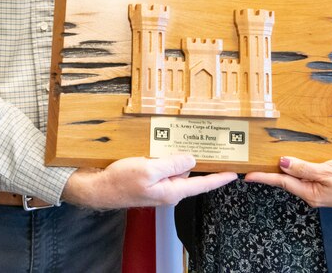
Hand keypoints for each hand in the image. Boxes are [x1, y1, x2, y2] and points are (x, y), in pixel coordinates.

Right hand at [62, 154, 236, 209]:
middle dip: (193, 158)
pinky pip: (163, 168)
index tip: (233, 173)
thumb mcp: (148, 170)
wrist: (98, 188)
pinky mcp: (150, 181)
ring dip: (173, 155)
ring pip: (175, 168)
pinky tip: (155, 149)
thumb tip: (192, 160)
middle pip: (189, 173)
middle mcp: (168, 191)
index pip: (201, 185)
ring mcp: (159, 187)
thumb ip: (172, 165)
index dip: (219, 178)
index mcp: (171, 191)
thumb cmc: (120, 181)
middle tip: (201, 140)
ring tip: (168, 140)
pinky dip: (163, 158)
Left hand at [244, 157, 331, 208]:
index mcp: (310, 193)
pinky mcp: (323, 186)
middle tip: (252, 164)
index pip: (282, 183)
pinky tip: (291, 162)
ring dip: (281, 171)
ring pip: (295, 179)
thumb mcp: (328, 171)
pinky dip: (296, 169)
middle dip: (269, 174)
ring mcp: (317, 191)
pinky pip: (305, 177)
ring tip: (266, 162)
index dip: (264, 177)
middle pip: (285, 181)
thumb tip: (282, 163)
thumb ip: (304, 168)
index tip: (247, 175)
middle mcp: (310, 194)